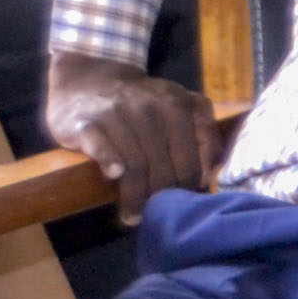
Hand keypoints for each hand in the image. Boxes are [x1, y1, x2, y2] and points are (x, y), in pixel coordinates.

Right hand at [42, 47, 219, 221]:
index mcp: (177, 105)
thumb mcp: (180, 106)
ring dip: (134, 195)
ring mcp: (116, 113)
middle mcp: (149, 106)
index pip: (189, 156)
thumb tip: (211, 172)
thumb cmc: (141, 104)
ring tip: (133, 216)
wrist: (89, 81)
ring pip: (134, 162)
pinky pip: (100, 144)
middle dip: (161, 196)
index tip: (183, 204)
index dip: (188, 185)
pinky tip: (114, 176)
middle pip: (162, 164)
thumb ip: (203, 132)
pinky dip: (109, 160)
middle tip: (157, 216)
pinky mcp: (86, 122)